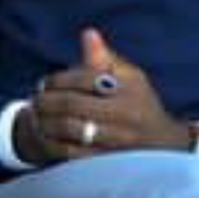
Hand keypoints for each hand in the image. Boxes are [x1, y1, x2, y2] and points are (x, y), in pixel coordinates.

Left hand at [12, 28, 189, 164]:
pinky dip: (54, 144)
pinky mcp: (107, 162)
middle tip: (35, 100)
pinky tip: (45, 137)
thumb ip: (106, 58)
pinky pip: (73, 154)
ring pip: (71, 129)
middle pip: (74, 105)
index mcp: (129, 90)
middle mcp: (125, 116)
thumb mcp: (131, 78)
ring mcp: (117, 141)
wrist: (163, 145)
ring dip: (46, 122)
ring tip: (36, 118)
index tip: (44, 83)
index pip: (86, 78)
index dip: (59, 80)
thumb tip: (87, 34)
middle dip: (48, 102)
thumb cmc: (141, 104)